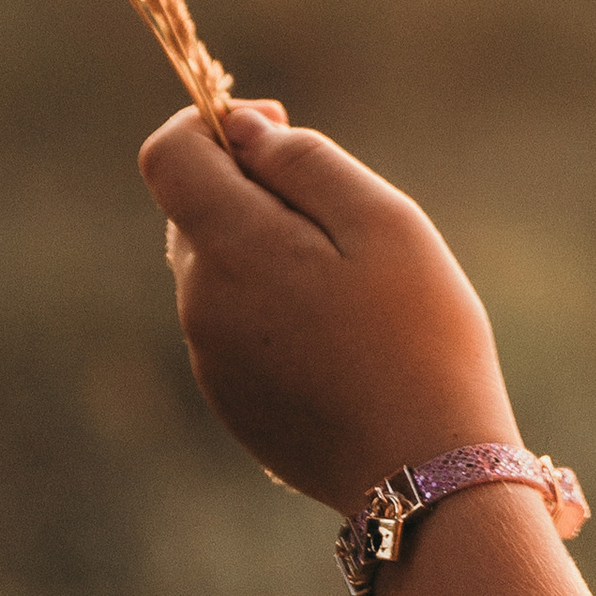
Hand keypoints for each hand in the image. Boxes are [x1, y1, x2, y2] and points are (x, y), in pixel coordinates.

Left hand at [137, 103, 516, 513]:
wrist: (426, 474)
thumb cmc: (420, 336)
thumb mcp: (383, 222)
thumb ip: (304, 161)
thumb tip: (242, 127)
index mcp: (231, 250)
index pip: (169, 155)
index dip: (212, 121)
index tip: (277, 127)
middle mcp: (200, 304)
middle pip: (195, 211)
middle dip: (253, 190)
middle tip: (343, 217)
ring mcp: (210, 360)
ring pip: (219, 270)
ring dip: (268, 252)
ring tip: (353, 287)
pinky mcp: (232, 403)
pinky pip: (235, 326)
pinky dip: (274, 308)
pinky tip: (343, 340)